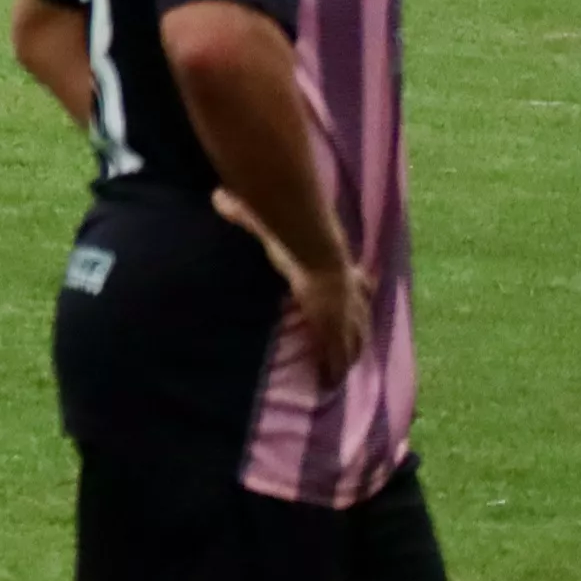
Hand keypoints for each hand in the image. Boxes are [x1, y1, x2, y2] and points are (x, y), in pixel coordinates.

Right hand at [213, 189, 371, 380]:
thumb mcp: (277, 224)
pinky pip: (337, 357)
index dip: (360, 290)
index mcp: (342, 271)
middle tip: (352, 348)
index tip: (360, 291)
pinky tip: (331, 382)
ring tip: (341, 371)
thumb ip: (249, 212)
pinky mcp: (334, 330)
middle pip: (361, 320)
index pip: (359, 284)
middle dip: (358, 334)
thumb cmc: (298, 237)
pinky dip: (335, 370)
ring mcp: (346, 315)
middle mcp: (350, 296)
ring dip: (349, 356)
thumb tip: (218, 197)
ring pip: (353, 342)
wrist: (315, 251)